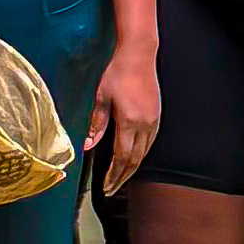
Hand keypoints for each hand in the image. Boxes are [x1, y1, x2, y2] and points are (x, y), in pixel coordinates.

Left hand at [87, 44, 160, 185]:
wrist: (138, 53)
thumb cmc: (118, 71)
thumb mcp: (101, 97)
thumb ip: (96, 123)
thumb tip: (88, 145)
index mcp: (130, 121)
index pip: (122, 157)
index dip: (114, 174)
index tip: (106, 186)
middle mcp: (145, 124)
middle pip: (135, 159)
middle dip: (123, 177)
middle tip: (112, 189)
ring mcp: (153, 119)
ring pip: (144, 152)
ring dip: (132, 167)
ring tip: (121, 177)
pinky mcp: (156, 114)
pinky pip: (149, 142)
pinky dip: (141, 154)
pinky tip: (134, 157)